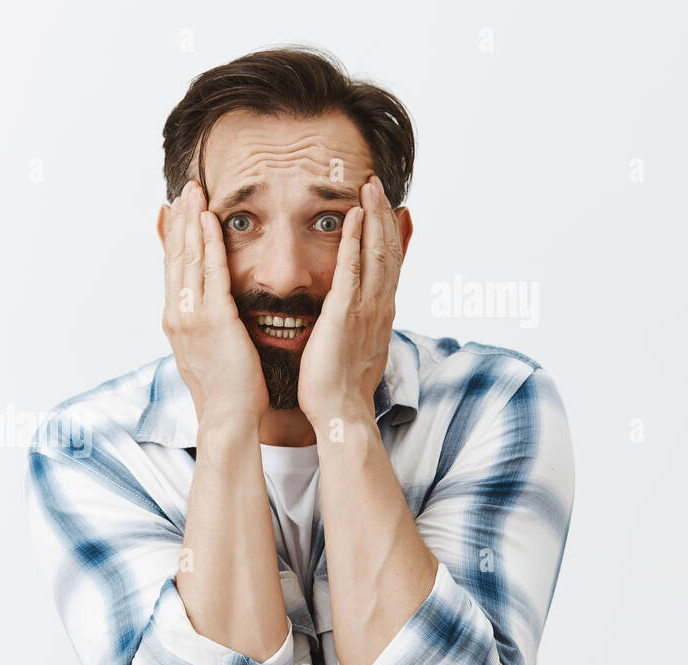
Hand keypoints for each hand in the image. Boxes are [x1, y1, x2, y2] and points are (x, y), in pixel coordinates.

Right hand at [162, 179, 268, 428]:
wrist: (227, 417)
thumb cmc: (227, 390)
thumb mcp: (209, 349)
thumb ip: (207, 321)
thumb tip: (208, 305)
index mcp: (175, 321)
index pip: (172, 269)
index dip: (173, 237)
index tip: (176, 210)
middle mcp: (177, 314)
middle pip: (175, 257)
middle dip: (180, 220)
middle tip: (184, 189)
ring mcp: (191, 316)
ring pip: (189, 258)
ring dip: (192, 221)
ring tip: (194, 193)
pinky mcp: (212, 319)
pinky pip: (211, 272)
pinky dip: (209, 243)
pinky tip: (211, 220)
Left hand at [298, 174, 402, 430]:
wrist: (340, 413)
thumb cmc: (340, 386)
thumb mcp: (355, 347)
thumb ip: (357, 323)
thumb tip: (357, 312)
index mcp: (380, 312)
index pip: (389, 263)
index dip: (390, 233)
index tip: (390, 207)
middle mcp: (379, 305)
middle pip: (388, 250)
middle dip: (383, 215)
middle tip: (378, 185)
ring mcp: (365, 308)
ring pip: (375, 252)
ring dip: (373, 217)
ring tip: (368, 187)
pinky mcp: (344, 314)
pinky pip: (351, 269)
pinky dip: (354, 241)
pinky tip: (353, 217)